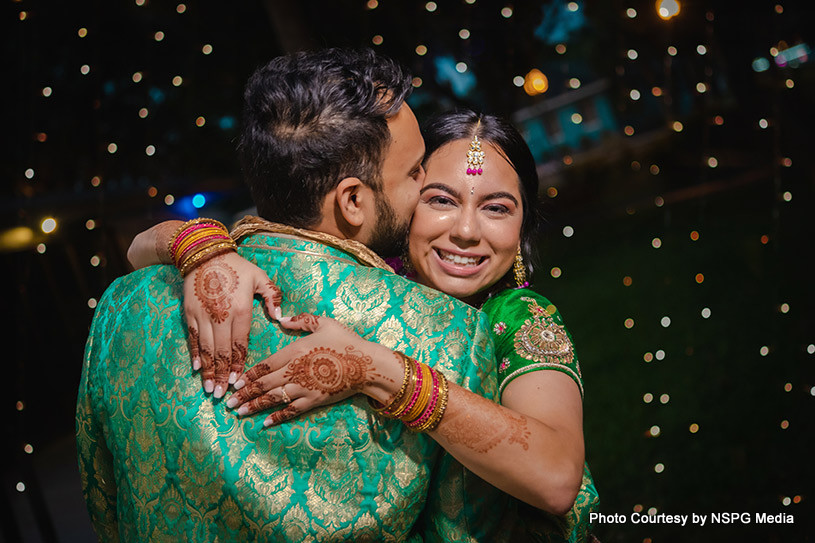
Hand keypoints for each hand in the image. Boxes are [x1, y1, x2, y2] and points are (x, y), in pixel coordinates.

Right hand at [183, 251, 281, 397]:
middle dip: (222, 374)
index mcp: (241, 310)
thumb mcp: (260, 277)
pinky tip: (196, 368)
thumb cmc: (236, 266)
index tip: (238, 380)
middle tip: (222, 395)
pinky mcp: (190, 313)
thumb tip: (281, 317)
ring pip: (206, 348)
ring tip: (209, 388)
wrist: (204, 254)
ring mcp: (204, 316)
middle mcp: (221, 316)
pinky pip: (192, 337)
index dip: (238, 363)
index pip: (240, 343)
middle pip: (222, 351)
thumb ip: (273, 296)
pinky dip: (194, 353)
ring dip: (208, 369)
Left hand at [225, 314, 399, 426]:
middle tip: (228, 401)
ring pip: (273, 398)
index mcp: (295, 351)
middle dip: (244, 393)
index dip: (248, 374)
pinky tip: (265, 422)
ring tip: (239, 412)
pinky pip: (291, 410)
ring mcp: (303, 388)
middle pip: (264, 384)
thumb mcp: (324, 322)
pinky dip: (277, 417)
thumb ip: (301, 320)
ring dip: (254, 406)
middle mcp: (294, 371)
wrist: (366, 364)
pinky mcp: (314, 400)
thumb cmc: (346, 341)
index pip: (265, 364)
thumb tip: (282, 318)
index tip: (235, 381)